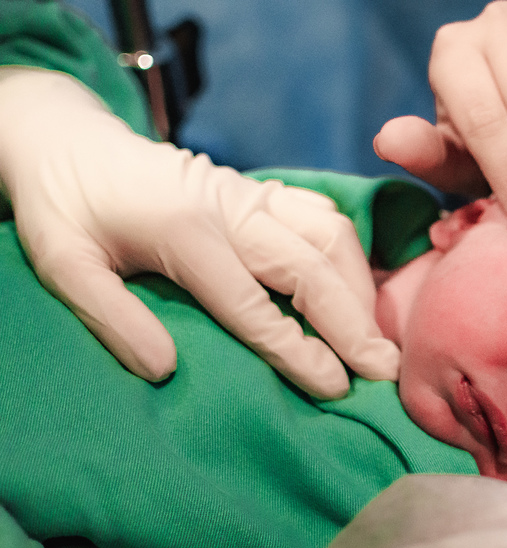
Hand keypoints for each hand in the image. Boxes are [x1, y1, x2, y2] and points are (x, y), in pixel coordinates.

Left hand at [0, 67, 396, 398]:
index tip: (336, 388)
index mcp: (184, 230)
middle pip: (311, 270)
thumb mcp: (62, 264)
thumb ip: (110, 317)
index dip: (300, 351)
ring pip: (330, 235)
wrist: (69, 141)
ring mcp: (251, 195)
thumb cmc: (64, 209)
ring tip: (374, 338)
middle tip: (385, 371)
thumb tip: (164, 369)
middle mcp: (230, 208)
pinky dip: (350, 253)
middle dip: (353, 324)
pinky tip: (356, 288)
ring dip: (359, 288)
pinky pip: (323, 214)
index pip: (255, 306)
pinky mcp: (260, 190)